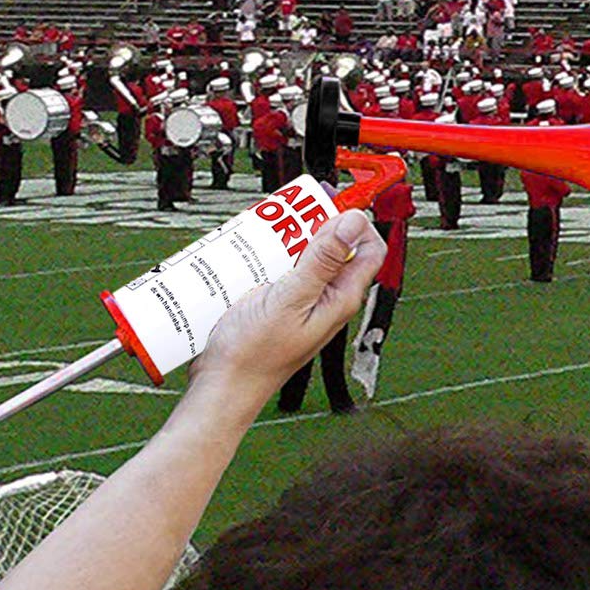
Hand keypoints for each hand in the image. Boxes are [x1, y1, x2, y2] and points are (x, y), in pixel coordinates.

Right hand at [190, 209, 385, 413]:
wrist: (220, 387)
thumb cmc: (253, 356)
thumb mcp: (289, 299)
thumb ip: (322, 261)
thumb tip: (354, 222)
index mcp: (340, 299)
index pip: (369, 248)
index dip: (355, 220)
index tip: (327, 202)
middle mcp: (325, 298)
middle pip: (334, 245)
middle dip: (312, 221)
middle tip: (288, 211)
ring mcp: (301, 300)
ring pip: (304, 254)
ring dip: (287, 236)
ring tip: (265, 228)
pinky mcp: (278, 301)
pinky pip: (281, 267)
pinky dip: (268, 252)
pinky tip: (249, 251)